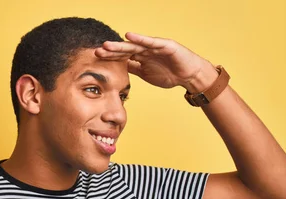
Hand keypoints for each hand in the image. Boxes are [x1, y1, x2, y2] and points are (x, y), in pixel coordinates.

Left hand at [95, 32, 216, 91]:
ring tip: (107, 45)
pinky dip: (140, 38)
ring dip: (120, 45)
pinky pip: (151, 42)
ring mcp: (155, 47)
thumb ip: (133, 69)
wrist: (190, 76)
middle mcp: (146, 50)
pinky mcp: (165, 45)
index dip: (110, 57)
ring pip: (135, 46)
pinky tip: (129, 36)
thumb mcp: (146, 74)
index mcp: (141, 57)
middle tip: (96, 51)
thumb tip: (119, 68)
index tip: (95, 59)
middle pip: (125, 50)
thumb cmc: (170, 74)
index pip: (122, 57)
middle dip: (111, 51)